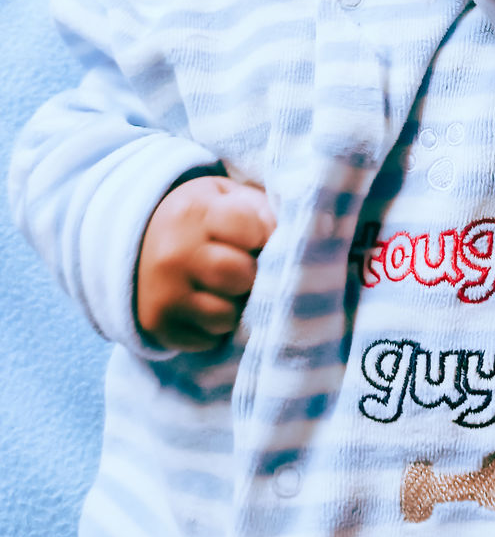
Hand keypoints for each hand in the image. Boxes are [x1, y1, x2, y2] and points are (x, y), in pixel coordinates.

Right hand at [136, 175, 275, 351]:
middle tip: (248, 267)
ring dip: (237, 306)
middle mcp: (174, 253)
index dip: (266, 235)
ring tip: (229, 288)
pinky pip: (208, 340)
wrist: (139, 240)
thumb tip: (312, 232)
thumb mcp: (229, 197)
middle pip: (240, 275)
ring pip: (226, 315)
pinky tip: (209, 304)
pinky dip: (216, 328)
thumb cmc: (205, 217)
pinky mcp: (158, 325)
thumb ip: (264, 209)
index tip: (264, 238)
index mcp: (195, 212)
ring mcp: (164, 292)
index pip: (252, 229)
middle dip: (252, 274)